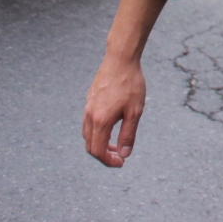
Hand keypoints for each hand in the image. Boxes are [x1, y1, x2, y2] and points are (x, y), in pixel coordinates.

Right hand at [82, 53, 146, 167]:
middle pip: (90, 145)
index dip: (108, 161)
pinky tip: (111, 125)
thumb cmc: (130, 84)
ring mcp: (88, 107)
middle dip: (103, 154)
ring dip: (100, 143)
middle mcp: (90, 115)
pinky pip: (88, 122)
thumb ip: (128, 135)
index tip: (121, 162)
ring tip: (116, 143)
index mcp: (100, 121)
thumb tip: (124, 154)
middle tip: (119, 155)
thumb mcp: (135, 112)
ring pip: (88, 134)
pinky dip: (97, 131)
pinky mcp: (89, 99)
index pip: (97, 151)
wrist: (120, 59)